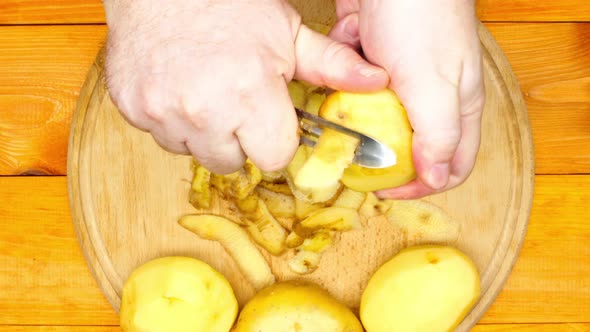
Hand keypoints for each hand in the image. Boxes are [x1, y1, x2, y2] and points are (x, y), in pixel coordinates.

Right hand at [102, 0, 387, 173]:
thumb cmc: (225, 3)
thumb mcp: (285, 32)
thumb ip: (330, 65)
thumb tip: (376, 81)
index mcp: (250, 92)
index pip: (274, 157)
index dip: (276, 140)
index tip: (270, 120)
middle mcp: (204, 110)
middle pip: (232, 163)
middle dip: (240, 140)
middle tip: (236, 101)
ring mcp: (163, 112)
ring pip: (195, 153)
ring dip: (205, 133)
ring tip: (207, 91)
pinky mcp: (134, 110)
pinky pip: (163, 138)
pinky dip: (175, 122)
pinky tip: (181, 89)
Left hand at [329, 0, 484, 197]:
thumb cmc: (423, 19)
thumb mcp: (433, 85)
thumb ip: (437, 135)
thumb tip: (435, 179)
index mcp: (458, 107)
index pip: (449, 164)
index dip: (421, 185)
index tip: (386, 191)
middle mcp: (431, 96)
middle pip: (406, 143)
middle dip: (378, 148)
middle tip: (350, 152)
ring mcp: (399, 75)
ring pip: (373, 113)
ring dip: (357, 104)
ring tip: (345, 92)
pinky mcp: (373, 57)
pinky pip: (354, 80)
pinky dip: (347, 70)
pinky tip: (351, 47)